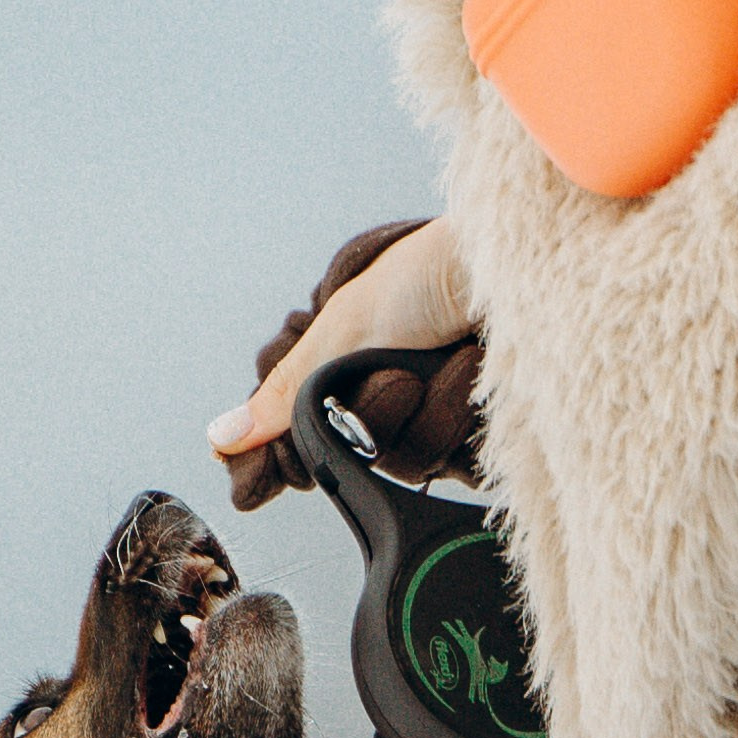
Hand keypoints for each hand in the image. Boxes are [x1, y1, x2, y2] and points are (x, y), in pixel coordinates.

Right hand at [211, 218, 480, 511]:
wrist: (516, 263)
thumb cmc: (430, 274)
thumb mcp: (340, 330)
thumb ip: (284, 393)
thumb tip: (220, 436)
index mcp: (355, 375)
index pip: (314, 445)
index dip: (302, 457)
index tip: (273, 474)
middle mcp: (397, 401)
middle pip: (363, 458)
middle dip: (378, 414)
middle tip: (397, 373)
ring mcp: (444, 419)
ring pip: (412, 462)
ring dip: (427, 408)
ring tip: (444, 360)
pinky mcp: (488, 435)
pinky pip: (462, 462)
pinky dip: (465, 416)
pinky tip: (475, 377)